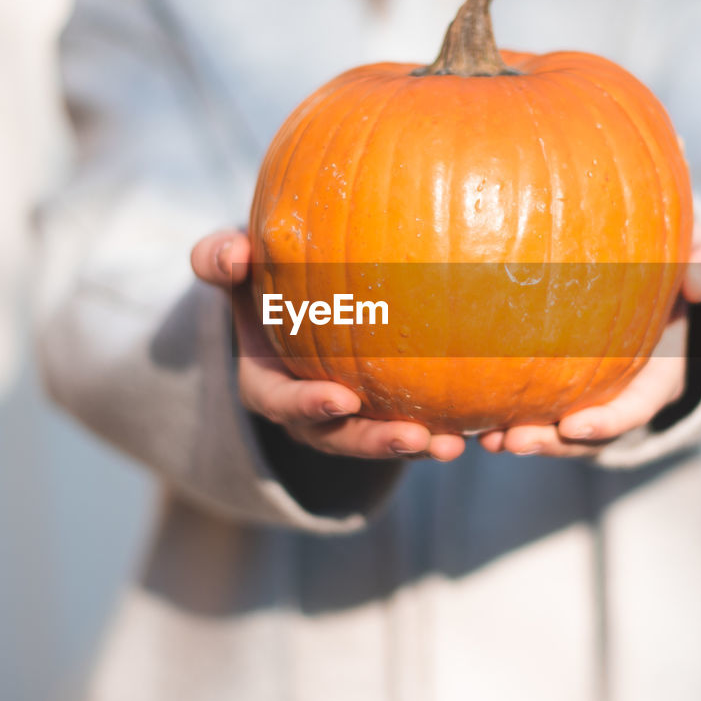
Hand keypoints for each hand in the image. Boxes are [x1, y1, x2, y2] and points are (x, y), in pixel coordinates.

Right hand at [191, 231, 465, 461]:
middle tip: (414, 437)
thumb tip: (233, 254)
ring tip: (455, 444)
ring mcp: (349, 416)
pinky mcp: (386, 408)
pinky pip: (413, 421)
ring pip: (381, 440)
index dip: (308, 406)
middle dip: (375, 442)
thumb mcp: (233, 266)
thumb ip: (220, 259)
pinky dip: (442, 423)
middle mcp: (309, 411)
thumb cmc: (260, 276)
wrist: (293, 293)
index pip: (282, 403)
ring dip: (417, 446)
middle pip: (340, 438)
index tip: (341, 399)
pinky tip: (480, 419)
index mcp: (268, 383)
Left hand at [478, 222, 700, 457]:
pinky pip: (525, 400)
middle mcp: (614, 392)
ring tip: (483, 437)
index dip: (607, 422)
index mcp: (653, 374)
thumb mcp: (699, 261)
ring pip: (548, 426)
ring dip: (517, 435)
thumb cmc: (675, 264)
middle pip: (581, 433)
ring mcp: (580, 391)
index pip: (634, 408)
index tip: (575, 426)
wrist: (642, 264)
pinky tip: (464, 407)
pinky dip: (497, 406)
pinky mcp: (547, 378)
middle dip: (549, 443)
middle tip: (513, 440)